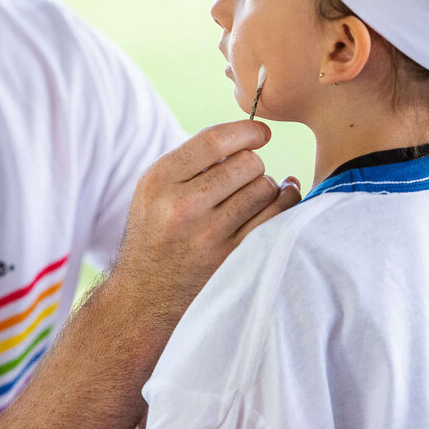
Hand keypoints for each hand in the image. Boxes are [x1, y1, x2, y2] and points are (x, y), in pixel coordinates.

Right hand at [112, 120, 300, 334]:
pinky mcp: (233, 258)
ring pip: (266, 188)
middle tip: (243, 178)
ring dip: (266, 188)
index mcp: (159, 180)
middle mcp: (182, 206)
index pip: (216, 141)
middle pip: (248, 163)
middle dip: (252, 165)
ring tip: (249, 198)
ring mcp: (210, 236)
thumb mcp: (154, 190)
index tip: (261, 133)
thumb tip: (250, 136)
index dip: (248, 131)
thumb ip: (193, 161)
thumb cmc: (156, 233)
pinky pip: (276, 218)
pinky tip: (276, 204)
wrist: (145, 297)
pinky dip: (283, 205)